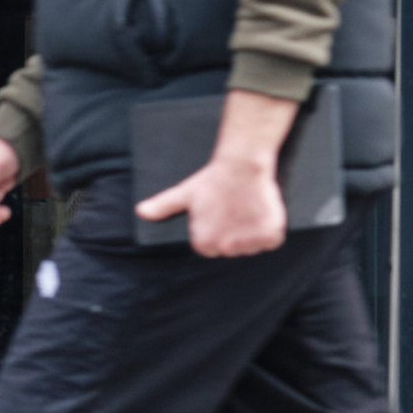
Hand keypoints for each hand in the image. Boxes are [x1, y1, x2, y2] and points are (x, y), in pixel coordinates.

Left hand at [137, 90, 294, 257]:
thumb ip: (162, 206)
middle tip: (235, 210)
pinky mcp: (270, 234)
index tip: (221, 215)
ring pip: (253, 247)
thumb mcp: (184, 193)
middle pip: (234, 250)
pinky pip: (272, 241)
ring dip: (253, 232)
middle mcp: (226, 247)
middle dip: (236, 233)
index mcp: (204, 243)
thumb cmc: (212, 179)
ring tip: (247, 210)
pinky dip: (270, 230)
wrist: (242, 163)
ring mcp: (248, 242)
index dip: (219, 231)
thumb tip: (141, 212)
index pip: (213, 249)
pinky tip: (260, 212)